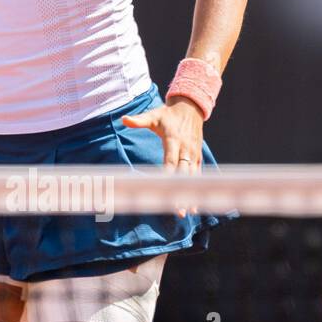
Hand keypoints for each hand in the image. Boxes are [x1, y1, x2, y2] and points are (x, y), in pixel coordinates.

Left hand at [121, 96, 203, 217]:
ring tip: (185, 213)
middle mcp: (186, 149)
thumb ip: (139, 120)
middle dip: (179, 191)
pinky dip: (196, 190)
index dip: (168, 175)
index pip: (171, 160)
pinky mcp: (198, 157)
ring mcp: (193, 154)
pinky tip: (194, 206)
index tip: (163, 188)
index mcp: (174, 140)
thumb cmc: (167, 114)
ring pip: (192, 177)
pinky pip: (198, 176)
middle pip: (183, 173)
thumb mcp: (153, 115)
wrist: (190, 108)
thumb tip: (123, 119)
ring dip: (189, 194)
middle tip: (176, 209)